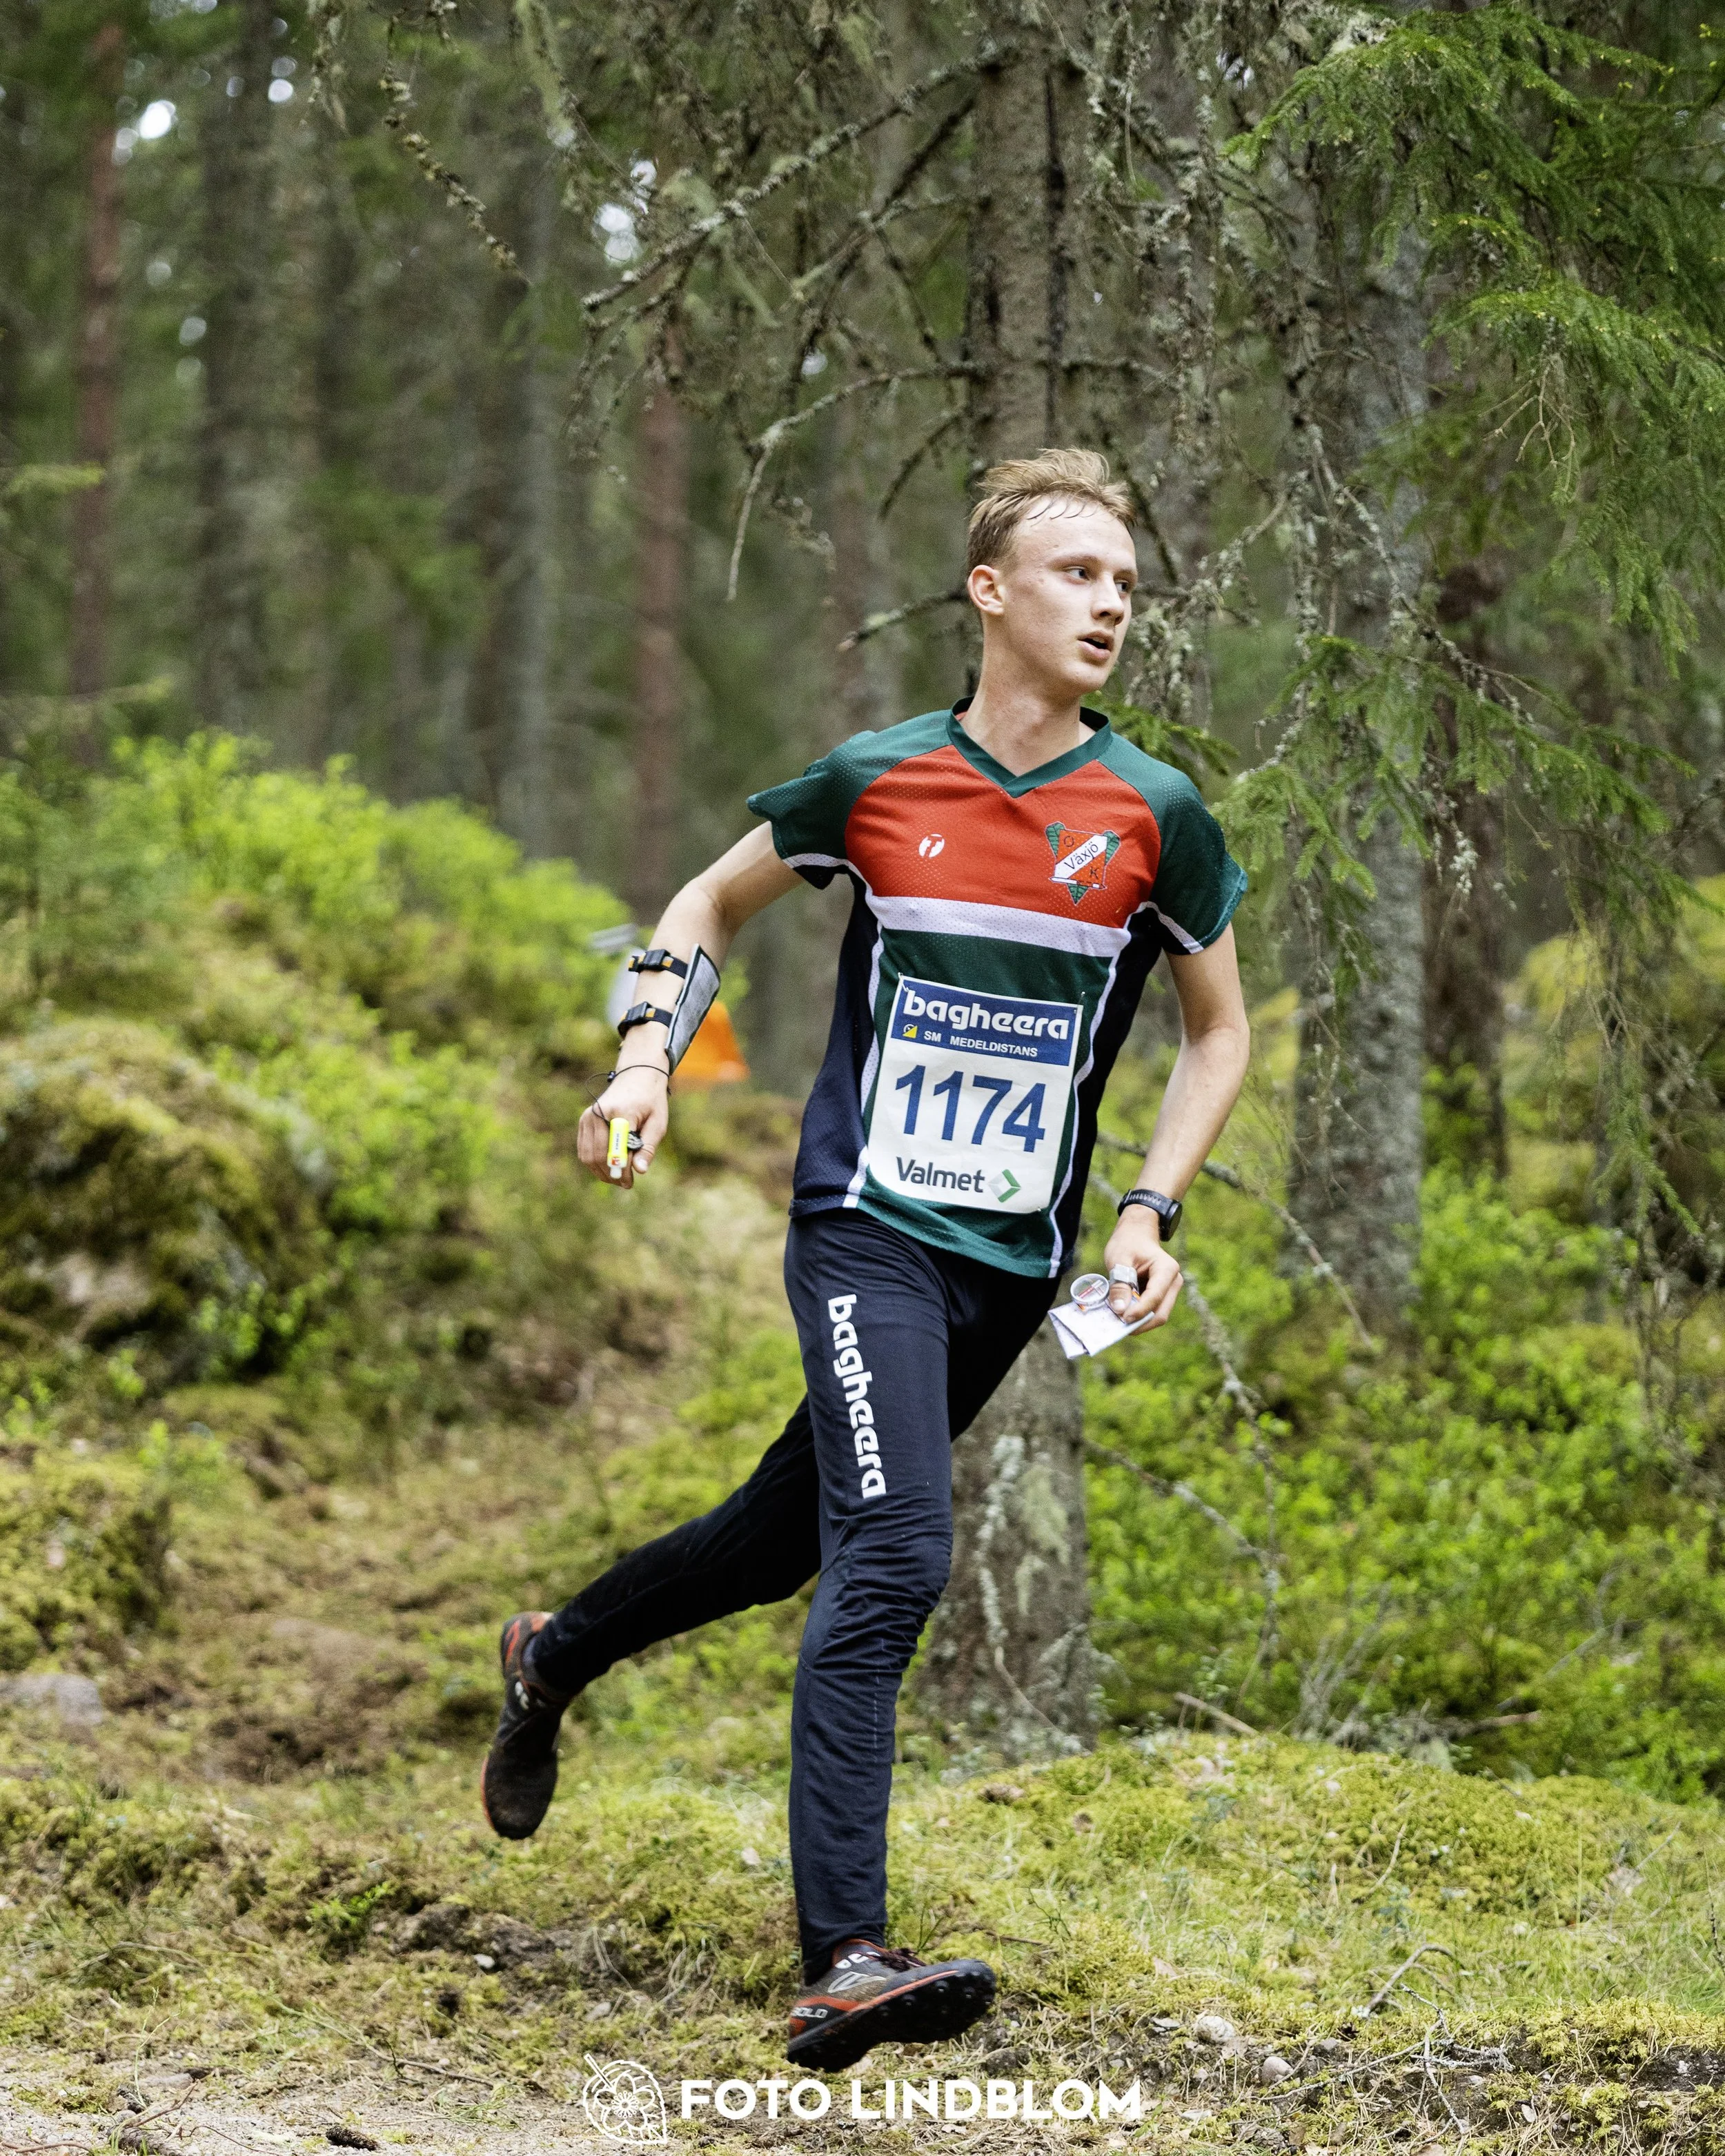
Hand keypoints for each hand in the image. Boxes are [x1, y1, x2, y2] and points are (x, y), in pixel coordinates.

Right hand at [576, 1063, 670, 1188]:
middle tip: (625, 1184)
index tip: (630, 1182)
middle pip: (599, 1155)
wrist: (636, 1076)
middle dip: (611, 1174)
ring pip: (587, 1156)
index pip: (616, 1150)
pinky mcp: (584, 1121)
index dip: (621, 1170)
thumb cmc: (650, 1101)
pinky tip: (609, 1168)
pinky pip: (584, 1150)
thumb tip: (640, 1171)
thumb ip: (648, 1147)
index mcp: (620, 1113)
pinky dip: (594, 1163)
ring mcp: (588, 1117)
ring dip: (601, 1172)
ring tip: (617, 1179)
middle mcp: (599, 1114)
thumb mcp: (658, 1123)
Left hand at [1101, 1206, 1182, 1328]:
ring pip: (1156, 1316)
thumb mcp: (1119, 1259)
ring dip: (1137, 1321)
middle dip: (1140, 1323)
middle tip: (1117, 1327)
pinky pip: (1151, 1311)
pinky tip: (1121, 1313)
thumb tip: (1119, 1310)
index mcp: (1167, 1269)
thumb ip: (1119, 1284)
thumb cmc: (1128, 1243)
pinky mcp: (1161, 1296)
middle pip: (1160, 1313)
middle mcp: (1173, 1282)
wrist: (1136, 1234)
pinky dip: (1137, 1315)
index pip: (1155, 1297)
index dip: (1139, 1311)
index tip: (1121, 1319)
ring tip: (1117, 1320)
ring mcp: (1169, 1290)